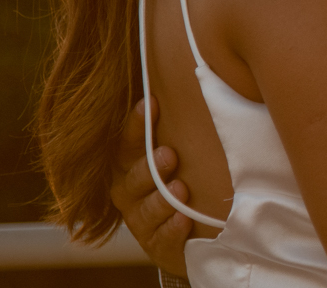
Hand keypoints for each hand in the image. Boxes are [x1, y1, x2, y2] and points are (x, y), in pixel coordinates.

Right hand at [110, 97, 191, 276]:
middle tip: (169, 154)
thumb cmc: (180, 179)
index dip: (137, 125)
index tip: (151, 104)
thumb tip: (199, 81)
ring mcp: (141, 221)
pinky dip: (172, 230)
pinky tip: (183, 220)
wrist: (187, 233)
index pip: (127, 144)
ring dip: (162, 199)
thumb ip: (177, 128)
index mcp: (129, 167)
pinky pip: (161, 239)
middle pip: (132, 179)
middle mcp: (128, 193)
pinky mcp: (156, 246)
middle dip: (150, 167)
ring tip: (179, 188)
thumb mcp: (178, 153)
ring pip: (145, 211)